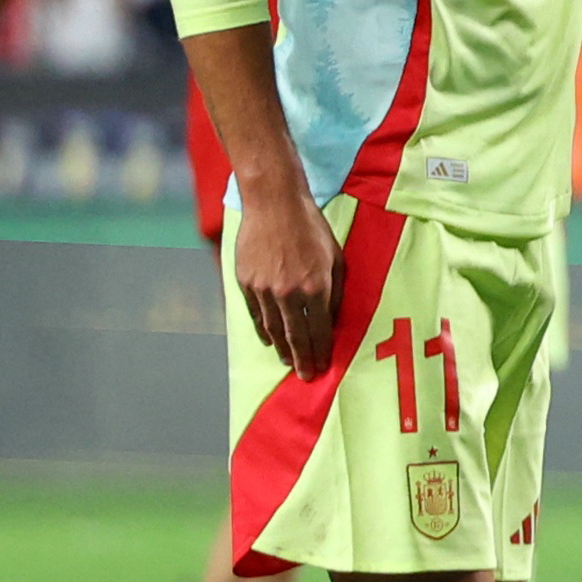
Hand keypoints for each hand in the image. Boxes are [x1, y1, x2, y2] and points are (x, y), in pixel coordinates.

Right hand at [232, 183, 344, 380]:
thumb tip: (332, 320)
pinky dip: (262, 330)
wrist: (274, 204)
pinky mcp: (245, 282)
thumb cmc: (311, 229)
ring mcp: (263, 289)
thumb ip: (335, 291)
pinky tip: (269, 340)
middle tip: (305, 376)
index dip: (321, 352)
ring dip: (281, 349)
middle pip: (295, 337)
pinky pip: (254, 314)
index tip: (322, 368)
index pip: (319, 331)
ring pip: (272, 329)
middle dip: (301, 360)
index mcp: (315, 287)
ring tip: (288, 362)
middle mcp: (288, 293)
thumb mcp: (336, 258)